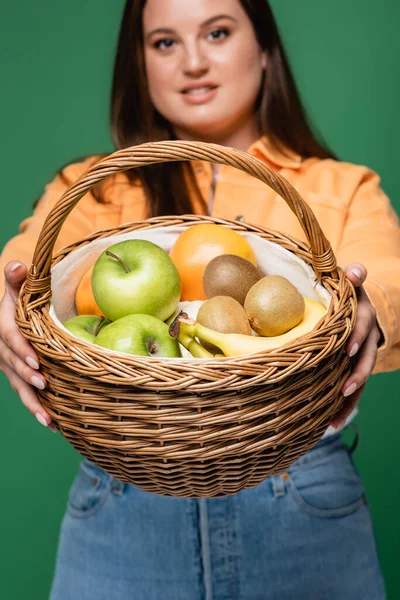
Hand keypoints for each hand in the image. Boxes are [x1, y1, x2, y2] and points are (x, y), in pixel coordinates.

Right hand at [0, 261, 55, 431]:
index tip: (36, 361)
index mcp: (4, 328)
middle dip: (28, 377)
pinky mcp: (19, 377)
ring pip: (18, 386)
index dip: (21, 350)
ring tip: (47, 419)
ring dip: (32, 403)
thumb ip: (17, 279)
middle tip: (45, 386)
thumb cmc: (19, 302)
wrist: (9, 319)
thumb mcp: (17, 289)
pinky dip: (37, 408)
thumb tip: (17, 265)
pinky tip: (53, 426)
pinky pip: (26, 393)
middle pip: (14, 366)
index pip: (10, 339)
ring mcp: (10, 367)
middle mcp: (4, 350)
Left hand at [330, 263, 380, 429]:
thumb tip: (355, 271)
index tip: (347, 349)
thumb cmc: (342, 292)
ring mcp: (361, 355)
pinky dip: (342, 406)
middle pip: (366, 358)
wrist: (350, 302)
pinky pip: (351, 388)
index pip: (363, 324)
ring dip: (350, 399)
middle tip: (345, 388)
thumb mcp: (348, 281)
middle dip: (358, 374)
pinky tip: (329, 423)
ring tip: (335, 419)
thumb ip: (351, 275)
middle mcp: (366, 337)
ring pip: (360, 378)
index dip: (357, 335)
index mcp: (363, 314)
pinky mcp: (352, 368)